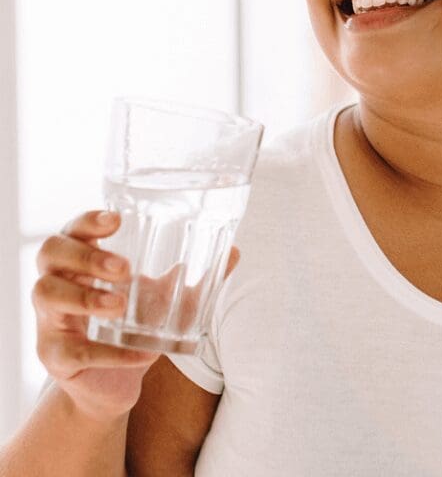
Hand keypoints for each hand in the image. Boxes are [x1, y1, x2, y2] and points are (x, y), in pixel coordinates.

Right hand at [32, 209, 239, 421]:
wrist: (114, 383)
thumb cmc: (136, 326)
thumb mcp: (168, 299)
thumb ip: (198, 278)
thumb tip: (234, 252)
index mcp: (84, 261)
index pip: (74, 228)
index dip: (88, 221)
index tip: (116, 221)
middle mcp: (60, 282)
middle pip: (50, 252)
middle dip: (85, 256)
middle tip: (124, 268)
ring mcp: (51, 320)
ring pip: (45, 293)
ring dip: (84, 297)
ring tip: (120, 305)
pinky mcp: (54, 357)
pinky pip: (70, 351)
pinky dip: (105, 352)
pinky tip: (137, 354)